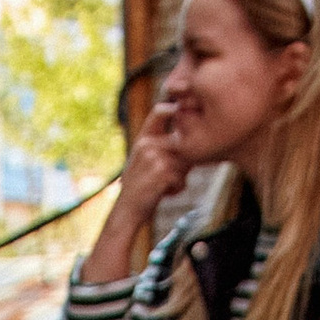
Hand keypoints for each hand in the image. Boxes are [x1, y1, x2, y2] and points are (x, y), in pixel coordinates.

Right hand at [115, 98, 193, 223]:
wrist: (126, 210)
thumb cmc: (140, 186)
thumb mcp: (145, 159)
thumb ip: (162, 145)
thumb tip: (193, 137)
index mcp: (143, 138)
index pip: (160, 111)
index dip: (174, 109)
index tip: (183, 121)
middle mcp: (147, 144)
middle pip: (182, 143)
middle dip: (184, 162)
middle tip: (173, 174)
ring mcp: (153, 157)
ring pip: (184, 162)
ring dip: (181, 177)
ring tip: (167, 185)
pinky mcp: (161, 173)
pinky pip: (182, 178)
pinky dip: (178, 188)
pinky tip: (165, 193)